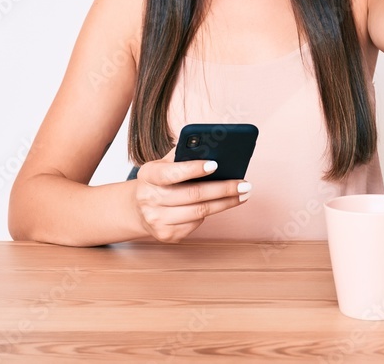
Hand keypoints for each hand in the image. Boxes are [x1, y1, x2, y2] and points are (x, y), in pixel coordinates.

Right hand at [133, 148, 250, 242]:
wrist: (138, 209)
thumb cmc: (160, 180)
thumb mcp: (164, 164)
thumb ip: (184, 155)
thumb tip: (214, 148)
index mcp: (148, 175)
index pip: (172, 172)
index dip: (194, 169)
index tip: (216, 164)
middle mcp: (149, 198)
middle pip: (193, 194)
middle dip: (223, 189)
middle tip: (245, 184)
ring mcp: (156, 219)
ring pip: (199, 212)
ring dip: (225, 203)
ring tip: (243, 195)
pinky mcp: (166, 235)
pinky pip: (196, 224)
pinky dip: (210, 213)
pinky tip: (220, 205)